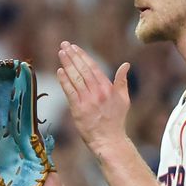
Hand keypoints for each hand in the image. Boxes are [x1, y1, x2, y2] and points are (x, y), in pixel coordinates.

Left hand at [57, 41, 130, 155]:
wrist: (109, 140)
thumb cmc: (116, 120)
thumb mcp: (124, 99)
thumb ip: (122, 81)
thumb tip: (126, 65)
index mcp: (108, 88)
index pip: (93, 67)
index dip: (83, 56)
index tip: (75, 47)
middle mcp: (97, 92)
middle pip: (83, 70)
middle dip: (73, 56)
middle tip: (64, 45)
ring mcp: (87, 101)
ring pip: (75, 78)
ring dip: (67, 64)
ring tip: (61, 53)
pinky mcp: (78, 110)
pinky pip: (69, 92)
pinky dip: (64, 81)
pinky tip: (60, 71)